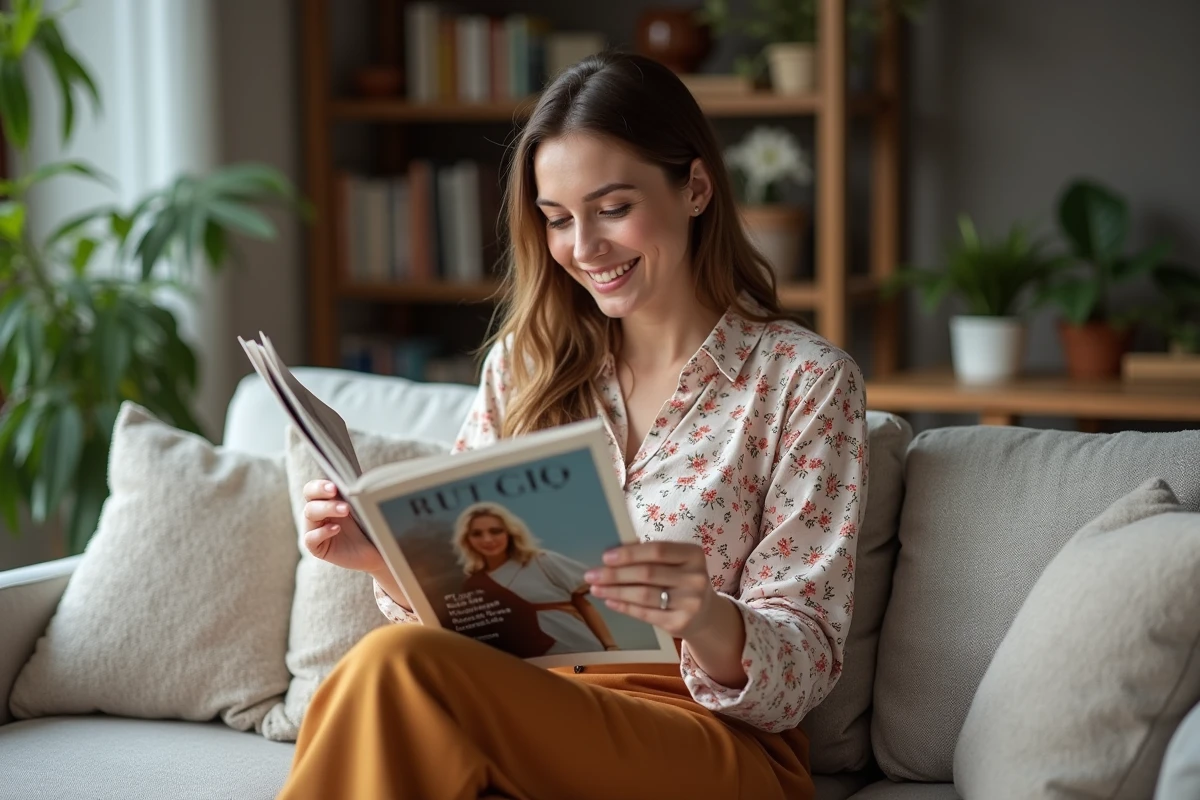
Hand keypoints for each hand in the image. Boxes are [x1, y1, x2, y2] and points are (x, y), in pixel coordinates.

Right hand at [301, 480, 384, 574]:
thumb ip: (355, 496)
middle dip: (320, 490)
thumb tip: (357, 481)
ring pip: (309, 513)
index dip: (320, 484)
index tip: (334, 485)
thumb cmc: (367, 527)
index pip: (314, 487)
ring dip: (327, 509)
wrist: (373, 552)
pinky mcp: (316, 547)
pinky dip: (322, 532)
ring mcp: (314, 529)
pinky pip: (310, 538)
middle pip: (309, 496)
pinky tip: (336, 528)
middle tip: (334, 490)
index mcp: (326, 500)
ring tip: (345, 510)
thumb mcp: (362, 509)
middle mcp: (318, 512)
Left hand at [585, 542, 718, 640]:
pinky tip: (610, 601)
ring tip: (595, 588)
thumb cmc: (682, 580)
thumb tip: (613, 552)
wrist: (706, 614)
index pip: (658, 550)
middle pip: (647, 574)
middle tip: (591, 575)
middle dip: (615, 574)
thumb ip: (651, 555)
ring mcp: (690, 603)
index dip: (630, 553)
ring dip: (615, 591)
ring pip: (644, 595)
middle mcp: (695, 578)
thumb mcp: (676, 562)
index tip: (605, 557)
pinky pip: (645, 614)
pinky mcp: (680, 623)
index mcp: (693, 554)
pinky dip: (624, 606)